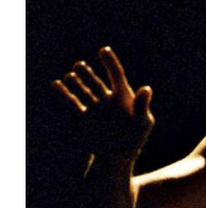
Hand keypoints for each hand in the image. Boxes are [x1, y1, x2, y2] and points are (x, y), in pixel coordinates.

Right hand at [52, 47, 154, 164]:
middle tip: (80, 66)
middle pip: (95, 82)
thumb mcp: (142, 122)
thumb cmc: (135, 138)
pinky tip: (56, 84)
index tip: (103, 50)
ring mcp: (95, 108)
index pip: (116, 75)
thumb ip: (142, 105)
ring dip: (77, 83)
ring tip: (72, 77)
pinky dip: (64, 94)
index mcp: (123, 96)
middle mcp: (107, 99)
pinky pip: (73, 103)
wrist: (119, 157)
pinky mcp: (85, 117)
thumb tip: (146, 88)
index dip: (110, 63)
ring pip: (84, 91)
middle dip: (87, 74)